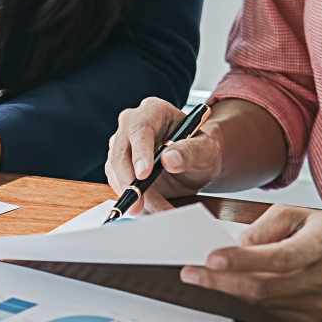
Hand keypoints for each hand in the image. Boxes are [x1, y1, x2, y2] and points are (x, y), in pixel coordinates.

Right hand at [105, 97, 221, 214]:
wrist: (196, 163)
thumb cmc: (201, 150)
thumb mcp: (206, 150)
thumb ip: (191, 151)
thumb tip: (169, 159)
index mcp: (153, 111)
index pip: (139, 129)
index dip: (140, 152)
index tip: (144, 174)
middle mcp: (132, 125)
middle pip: (119, 153)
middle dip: (129, 182)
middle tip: (141, 205)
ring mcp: (122, 146)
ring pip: (115, 172)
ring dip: (133, 196)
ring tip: (158, 211)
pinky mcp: (118, 167)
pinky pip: (119, 184)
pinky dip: (133, 200)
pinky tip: (150, 210)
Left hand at [181, 205, 321, 321]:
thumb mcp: (302, 215)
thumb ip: (266, 226)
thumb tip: (236, 245)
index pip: (279, 257)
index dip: (242, 261)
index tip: (211, 258)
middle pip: (266, 287)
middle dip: (222, 281)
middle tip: (191, 274)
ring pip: (265, 303)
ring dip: (231, 291)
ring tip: (206, 278)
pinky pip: (274, 313)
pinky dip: (251, 302)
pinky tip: (236, 289)